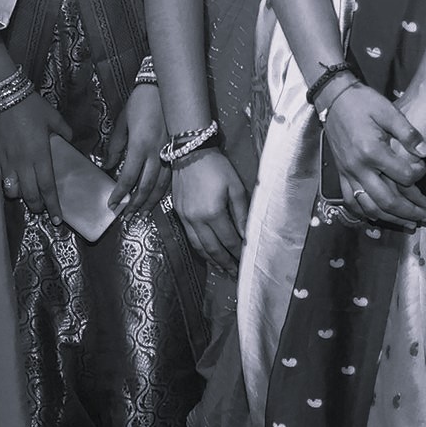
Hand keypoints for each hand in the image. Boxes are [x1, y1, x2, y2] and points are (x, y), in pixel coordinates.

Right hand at [0, 91, 62, 208]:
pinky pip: (1, 178)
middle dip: (38, 207)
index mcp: (40, 155)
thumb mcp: (53, 117)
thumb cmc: (31, 106)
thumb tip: (68, 139)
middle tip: (43, 210)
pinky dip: (8, 185)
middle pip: (30, 195)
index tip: (58, 219)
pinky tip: (11, 185)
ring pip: (13, 190)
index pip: (48, 187)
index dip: (53, 205)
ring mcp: (8, 161)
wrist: (3, 95)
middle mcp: (24, 163)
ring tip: (27, 198)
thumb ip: (63, 131)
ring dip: (21, 198)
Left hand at [109, 82, 170, 214]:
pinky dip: (164, 191)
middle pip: (146, 186)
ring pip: (161, 186)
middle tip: (127, 217)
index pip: (128, 177)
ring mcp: (169, 153)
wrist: (166, 88)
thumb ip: (115, 146)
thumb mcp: (122, 122)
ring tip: (141, 214)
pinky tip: (157, 199)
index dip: (120, 194)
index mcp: (140, 145)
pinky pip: (171, 178)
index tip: (112, 205)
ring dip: (150, 202)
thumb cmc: (141, 102)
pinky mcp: (177, 152)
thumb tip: (109, 166)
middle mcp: (156, 153)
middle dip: (135, 204)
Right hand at [170, 147, 247, 269]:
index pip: (229, 240)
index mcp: (213, 213)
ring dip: (211, 259)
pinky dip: (199, 248)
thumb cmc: (217, 167)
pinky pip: (190, 237)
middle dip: (225, 263)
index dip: (238, 253)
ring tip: (222, 268)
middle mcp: (197, 219)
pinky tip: (207, 252)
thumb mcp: (235, 187)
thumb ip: (242, 213)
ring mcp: (185, 218)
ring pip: (199, 246)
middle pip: (213, 249)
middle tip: (235, 273)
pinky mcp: (179, 213)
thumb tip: (246, 236)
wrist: (190, 153)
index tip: (245, 262)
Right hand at [321, 81, 425, 230]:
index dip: (418, 176)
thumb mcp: (389, 111)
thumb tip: (425, 153)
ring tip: (408, 223)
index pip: (403, 176)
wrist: (334, 99)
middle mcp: (358, 167)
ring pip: (369, 206)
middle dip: (410, 212)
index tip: (424, 169)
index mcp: (372, 151)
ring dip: (390, 219)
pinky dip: (365, 213)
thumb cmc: (362, 102)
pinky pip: (351, 201)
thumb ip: (408, 134)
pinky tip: (378, 216)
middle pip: (387, 200)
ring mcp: (348, 173)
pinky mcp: (341, 174)